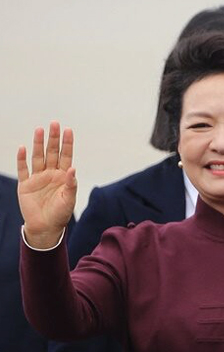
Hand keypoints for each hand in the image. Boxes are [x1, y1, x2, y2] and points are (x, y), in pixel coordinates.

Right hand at [17, 122, 75, 247]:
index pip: (66, 156)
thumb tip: (73, 169)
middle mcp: (51, 173)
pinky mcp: (25, 185)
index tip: (68, 130)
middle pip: (52, 152)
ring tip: (39, 130)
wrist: (45, 227)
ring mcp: (38, 178)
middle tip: (54, 123)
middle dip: (53, 138)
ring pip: (38, 157)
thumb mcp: (69, 200)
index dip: (67, 143)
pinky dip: (22, 159)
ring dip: (38, 144)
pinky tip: (22, 148)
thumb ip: (71, 184)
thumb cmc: (60, 214)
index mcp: (63, 176)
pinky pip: (23, 170)